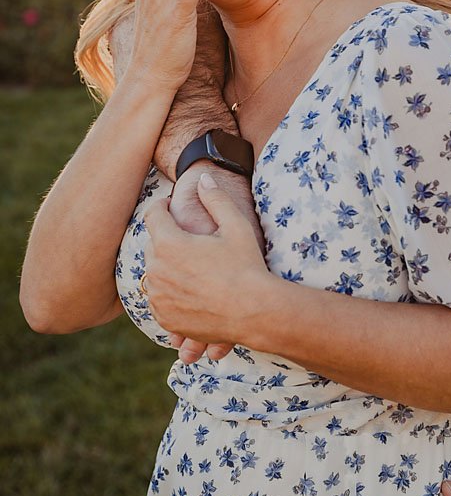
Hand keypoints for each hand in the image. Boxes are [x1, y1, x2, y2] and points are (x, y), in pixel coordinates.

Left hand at [166, 164, 263, 362]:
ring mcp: (158, 297)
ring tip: (193, 267)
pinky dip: (169, 291)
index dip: (162, 206)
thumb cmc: (247, 267)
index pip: (152, 214)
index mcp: (169, 243)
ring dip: (167, 265)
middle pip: (152, 244)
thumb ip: (216, 199)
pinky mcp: (164, 318)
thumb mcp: (237, 227)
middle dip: (166, 238)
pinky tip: (192, 288)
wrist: (254, 313)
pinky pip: (159, 297)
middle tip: (189, 240)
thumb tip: (202, 178)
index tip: (171, 206)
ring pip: (154, 272)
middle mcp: (157, 270)